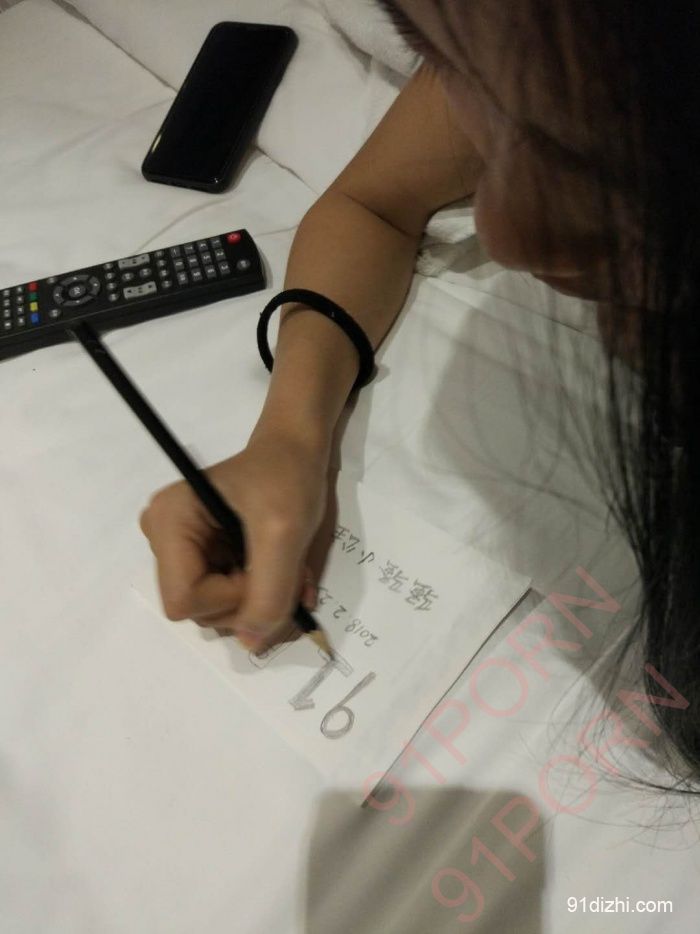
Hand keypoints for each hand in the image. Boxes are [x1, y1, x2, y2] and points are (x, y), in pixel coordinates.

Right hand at [138, 431, 329, 652]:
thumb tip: (251, 643)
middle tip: (281, 568)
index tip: (265, 570)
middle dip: (246, 600)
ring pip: (213, 609)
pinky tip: (277, 566)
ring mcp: (180, 549)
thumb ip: (269, 591)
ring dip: (258, 597)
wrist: (296, 451)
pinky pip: (224, 597)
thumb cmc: (287, 479)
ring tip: (283, 564)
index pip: (183, 600)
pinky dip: (259, 591)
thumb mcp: (285, 534)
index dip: (230, 600)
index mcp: (168, 523)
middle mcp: (162, 538)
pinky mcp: (200, 556)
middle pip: (196, 609)